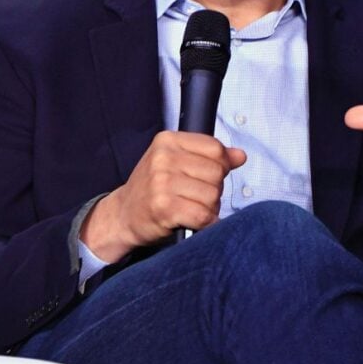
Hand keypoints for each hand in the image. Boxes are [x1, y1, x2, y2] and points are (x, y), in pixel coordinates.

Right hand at [80, 131, 246, 261]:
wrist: (122, 215)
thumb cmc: (153, 188)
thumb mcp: (176, 163)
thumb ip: (209, 157)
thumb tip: (240, 156)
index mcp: (168, 140)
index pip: (215, 148)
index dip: (222, 165)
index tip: (210, 176)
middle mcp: (163, 158)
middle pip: (216, 172)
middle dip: (214, 189)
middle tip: (196, 196)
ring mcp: (162, 183)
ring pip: (212, 195)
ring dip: (209, 208)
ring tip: (192, 208)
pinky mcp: (164, 208)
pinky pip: (203, 215)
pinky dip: (205, 223)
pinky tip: (194, 221)